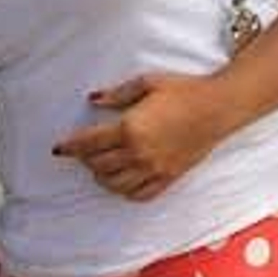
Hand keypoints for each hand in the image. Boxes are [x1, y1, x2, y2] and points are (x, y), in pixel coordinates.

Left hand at [53, 73, 223, 201]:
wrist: (218, 107)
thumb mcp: (149, 82)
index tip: (59, 148)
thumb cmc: (185, 90)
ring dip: (102, 177)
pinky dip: (125, 191)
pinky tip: (123, 181)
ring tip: (101, 167)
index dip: (70, 147)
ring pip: (115, 184)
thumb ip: (118, 94)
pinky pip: (139, 194)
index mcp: (130, 128)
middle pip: (98, 165)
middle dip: (86, 160)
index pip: (89, 143)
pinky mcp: (168, 177)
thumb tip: (94, 99)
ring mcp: (153, 168)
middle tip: (84, 152)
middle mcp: (138, 153)